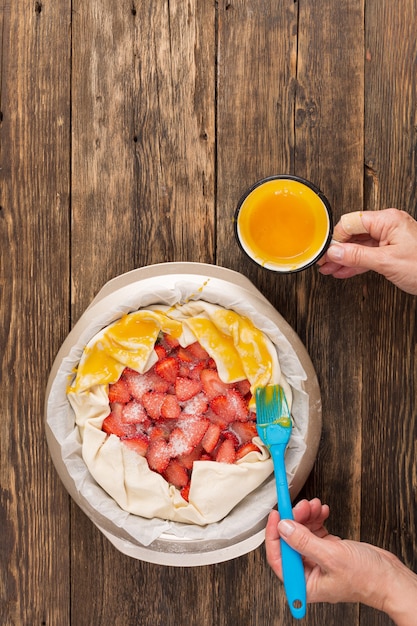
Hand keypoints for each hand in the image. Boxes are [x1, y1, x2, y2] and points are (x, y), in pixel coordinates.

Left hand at [265, 499, 416, 624]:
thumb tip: (282, 527)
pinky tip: (322, 511)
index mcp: (304, 583)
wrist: (390, 576)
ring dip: (306, 516)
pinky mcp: (328, 549)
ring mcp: (317, 560)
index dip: (273, 535)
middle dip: (294, 519)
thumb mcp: (331, 557)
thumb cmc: (366, 578)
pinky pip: (314, 530)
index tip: (276, 514)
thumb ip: (304, 542)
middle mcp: (308, 572)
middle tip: (301, 505)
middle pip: (290, 541)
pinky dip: (316, 518)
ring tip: (314, 505)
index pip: (278, 558)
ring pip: (302, 532)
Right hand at [318, 208, 416, 294]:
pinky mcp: (392, 251)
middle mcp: (388, 226)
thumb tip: (335, 251)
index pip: (351, 222)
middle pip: (354, 234)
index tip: (326, 251)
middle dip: (338, 250)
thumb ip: (357, 256)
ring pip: (360, 246)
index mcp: (388, 220)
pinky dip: (356, 263)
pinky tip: (344, 270)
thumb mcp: (386, 262)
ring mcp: (390, 238)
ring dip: (344, 258)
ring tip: (330, 269)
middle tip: (324, 261)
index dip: (336, 238)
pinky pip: (369, 254)